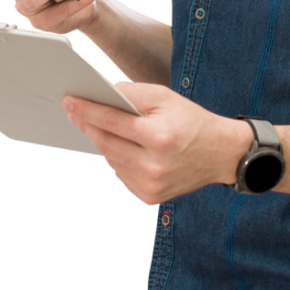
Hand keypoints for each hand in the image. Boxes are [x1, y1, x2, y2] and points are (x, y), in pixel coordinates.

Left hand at [62, 82, 252, 205]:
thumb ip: (134, 93)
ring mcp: (150, 186)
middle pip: (106, 143)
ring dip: (101, 142)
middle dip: (87, 125)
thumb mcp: (166, 98)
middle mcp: (154, 165)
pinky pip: (120, 174)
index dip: (87, 110)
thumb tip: (104, 92)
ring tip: (94, 125)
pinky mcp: (149, 198)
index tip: (70, 101)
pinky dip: (116, 159)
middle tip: (73, 111)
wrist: (220, 155)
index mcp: (159, 137)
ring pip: (111, 160)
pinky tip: (120, 146)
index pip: (112, 122)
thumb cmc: (191, 121)